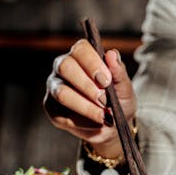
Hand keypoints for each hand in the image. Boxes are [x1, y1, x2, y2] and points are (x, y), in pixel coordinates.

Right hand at [44, 39, 135, 156]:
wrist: (113, 125)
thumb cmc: (118, 100)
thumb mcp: (124, 87)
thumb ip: (119, 71)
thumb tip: (112, 54)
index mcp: (81, 56)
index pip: (80, 49)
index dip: (92, 64)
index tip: (106, 81)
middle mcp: (63, 67)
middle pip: (65, 67)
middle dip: (87, 86)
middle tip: (105, 100)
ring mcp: (55, 87)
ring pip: (62, 93)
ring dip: (85, 107)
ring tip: (104, 115)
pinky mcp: (51, 108)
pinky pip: (62, 115)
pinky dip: (83, 122)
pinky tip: (96, 123)